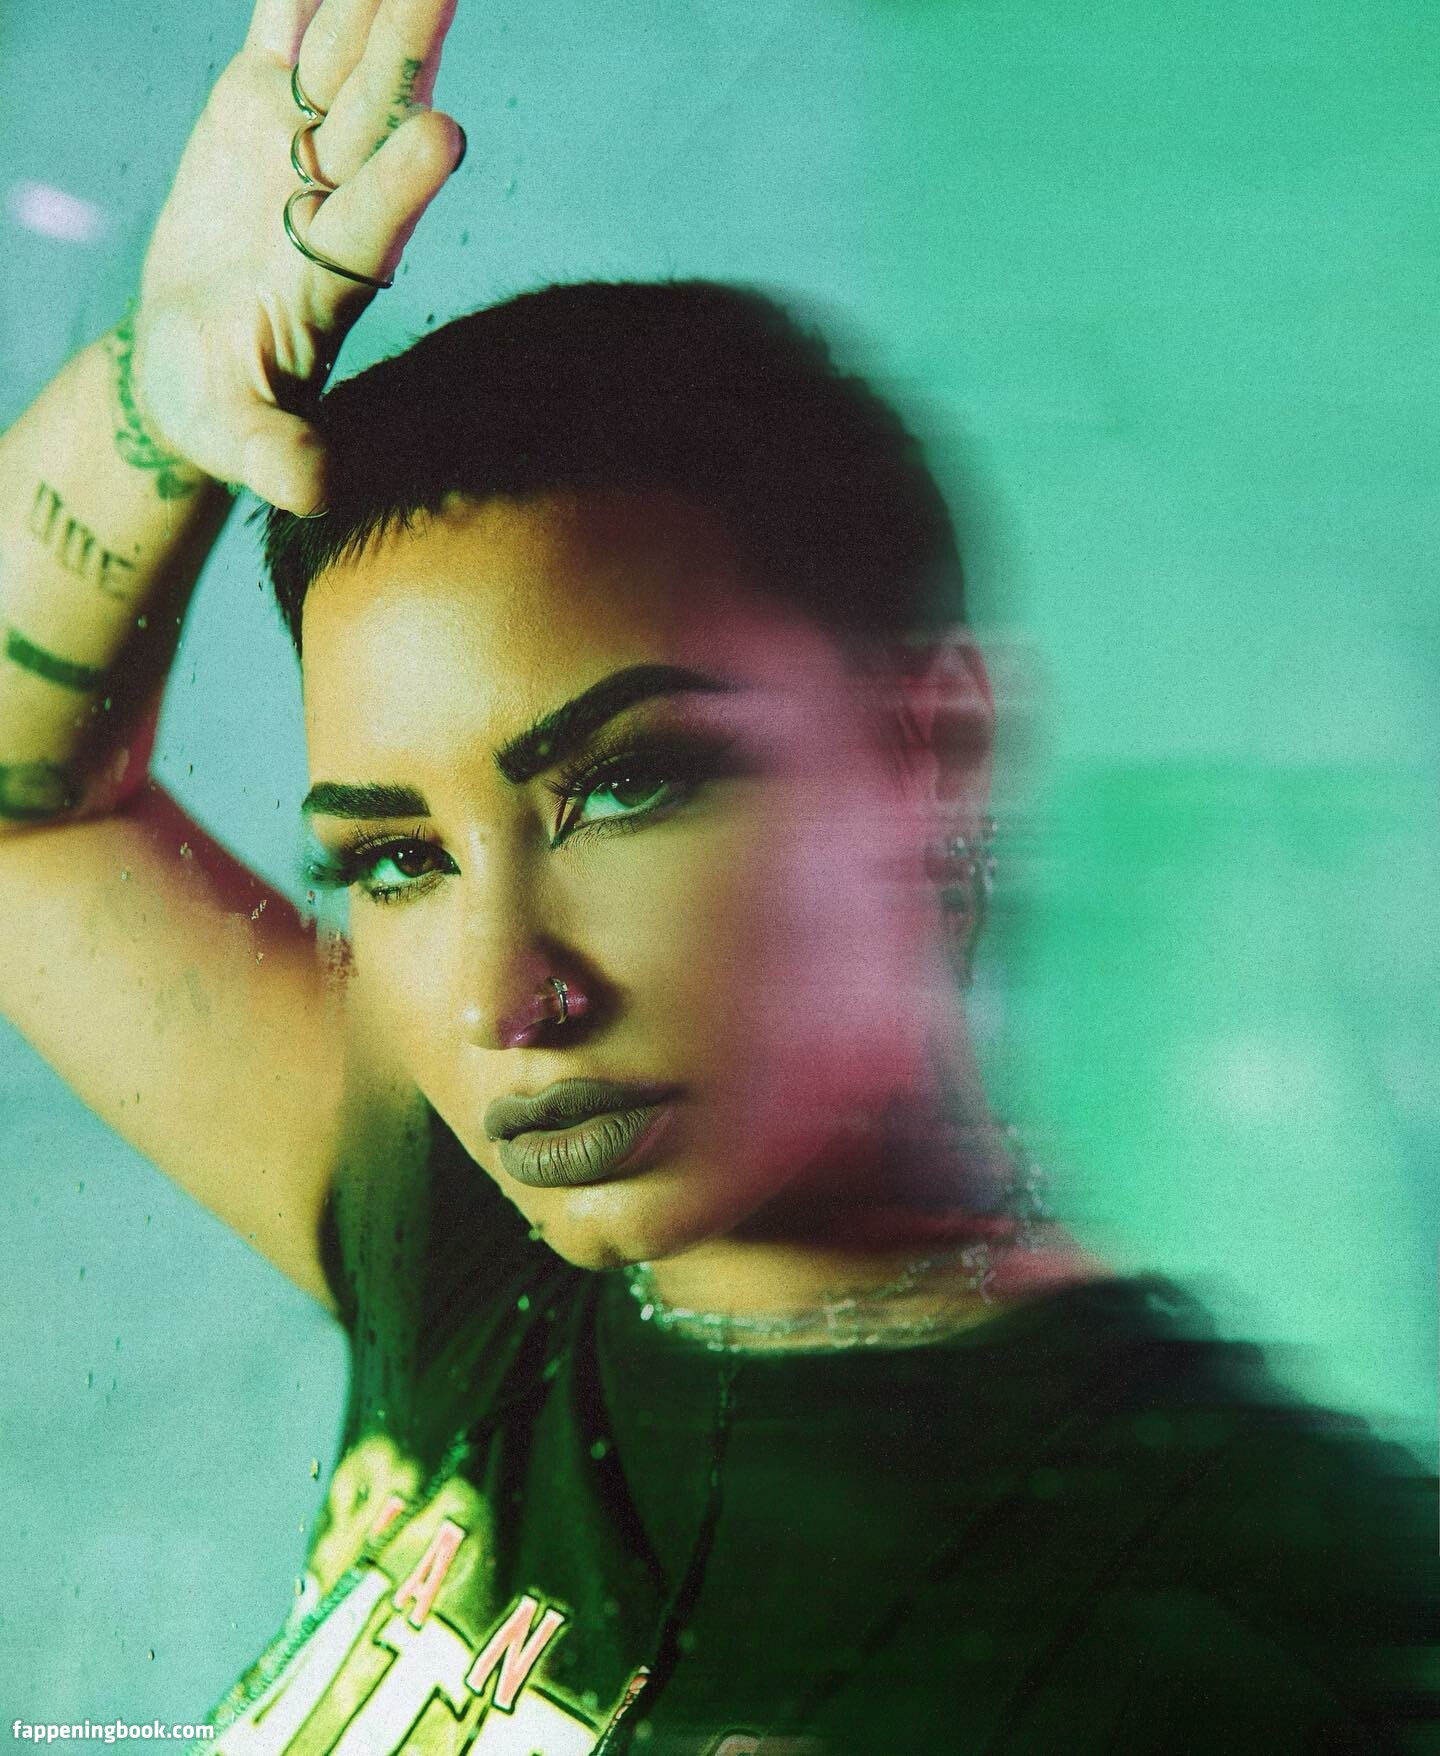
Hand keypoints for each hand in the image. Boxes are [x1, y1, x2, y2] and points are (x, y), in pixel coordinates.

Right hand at [129, 0, 463, 513]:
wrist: (190, 361)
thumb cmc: (219, 408)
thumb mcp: (240, 435)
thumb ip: (277, 454)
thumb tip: (311, 490)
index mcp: (335, 273)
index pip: (375, 221)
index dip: (403, 181)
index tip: (442, 136)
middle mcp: (335, 199)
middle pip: (374, 117)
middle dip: (408, 50)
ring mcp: (301, 148)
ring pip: (342, 59)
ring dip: (372, 1)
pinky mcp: (261, 112)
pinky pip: (283, 32)